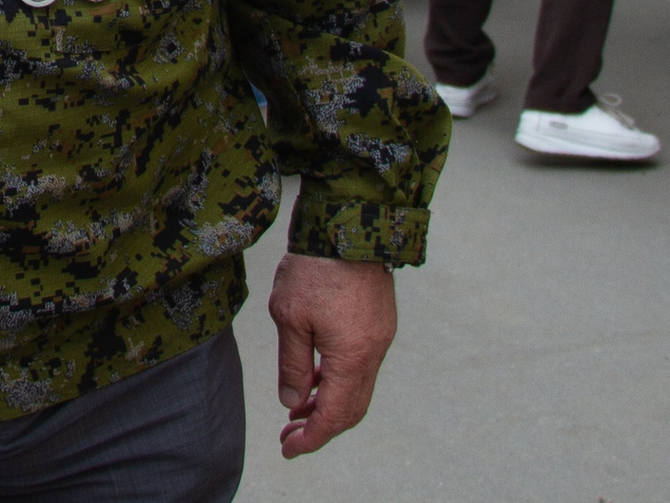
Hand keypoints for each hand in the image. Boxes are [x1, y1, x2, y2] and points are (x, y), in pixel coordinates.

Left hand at [267, 254, 396, 458]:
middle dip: (321, 427)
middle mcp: (373, 350)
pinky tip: (316, 376)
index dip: (311, 438)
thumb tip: (292, 401)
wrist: (346, 222)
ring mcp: (381, 335)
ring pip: (359, 386)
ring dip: (330, 402)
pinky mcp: (380, 320)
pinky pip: (362, 364)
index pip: (335, 415)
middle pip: (353, 408)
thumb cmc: (314, 267)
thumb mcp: (289, 318)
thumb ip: (292, 365)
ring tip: (297, 408)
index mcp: (353, 356)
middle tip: (290, 435)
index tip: (288, 448)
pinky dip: (340, 380)